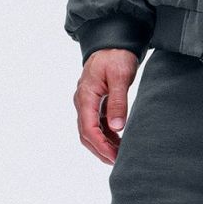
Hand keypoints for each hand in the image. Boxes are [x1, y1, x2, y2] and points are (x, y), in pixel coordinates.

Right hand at [76, 48, 140, 163]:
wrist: (112, 42)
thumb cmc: (116, 57)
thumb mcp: (120, 77)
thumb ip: (118, 102)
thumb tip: (117, 127)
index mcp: (85, 96)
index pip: (88, 128)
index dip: (100, 146)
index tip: (113, 157)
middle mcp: (82, 102)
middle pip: (86, 134)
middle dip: (100, 150)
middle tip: (118, 162)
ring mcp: (87, 103)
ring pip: (90, 131)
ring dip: (103, 144)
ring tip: (120, 155)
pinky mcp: (95, 103)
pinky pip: (96, 124)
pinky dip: (106, 135)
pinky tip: (119, 141)